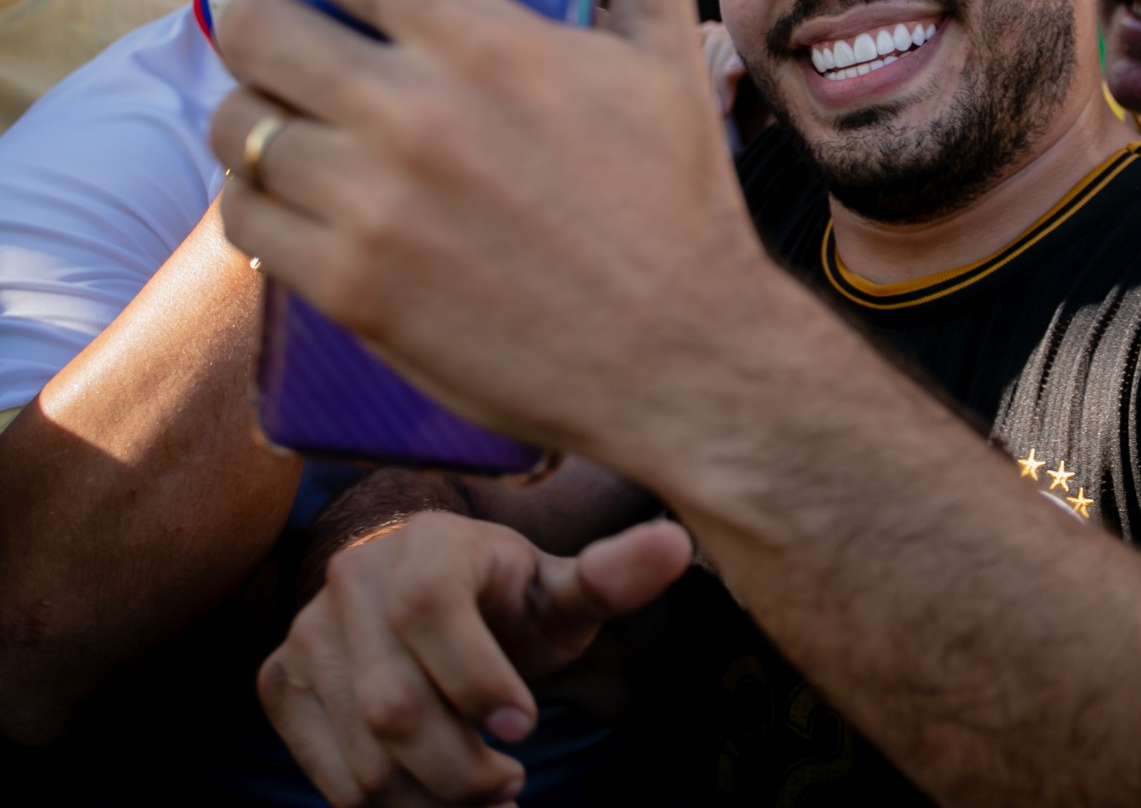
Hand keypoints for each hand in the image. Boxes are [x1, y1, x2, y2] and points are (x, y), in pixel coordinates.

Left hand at [208, 0, 772, 461]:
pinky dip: (255, 197)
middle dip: (246, 7)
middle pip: (255, 27)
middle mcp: (414, 116)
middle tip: (265, 14)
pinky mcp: (352, 289)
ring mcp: (374, 208)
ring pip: (239, 127)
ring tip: (283, 110)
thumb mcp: (665, 55)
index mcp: (487, 43)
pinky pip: (247, 219)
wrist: (683, 357)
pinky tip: (291, 191)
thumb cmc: (680, 202)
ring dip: (250, 109)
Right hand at [259, 511, 690, 805]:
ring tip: (489, 793)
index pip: (431, 609)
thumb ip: (612, 577)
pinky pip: (330, 775)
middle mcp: (353, 579)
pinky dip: (390, 807)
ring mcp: (307, 633)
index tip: (527, 726)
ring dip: (434, 796)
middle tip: (513, 783)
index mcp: (427, 543)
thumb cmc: (508, 597)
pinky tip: (437, 798)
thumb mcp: (561, 587)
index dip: (478, 678)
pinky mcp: (280, 683)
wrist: (424, 596)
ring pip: (364, 754)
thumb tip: (676, 546)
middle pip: (394, 703)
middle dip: (464, 766)